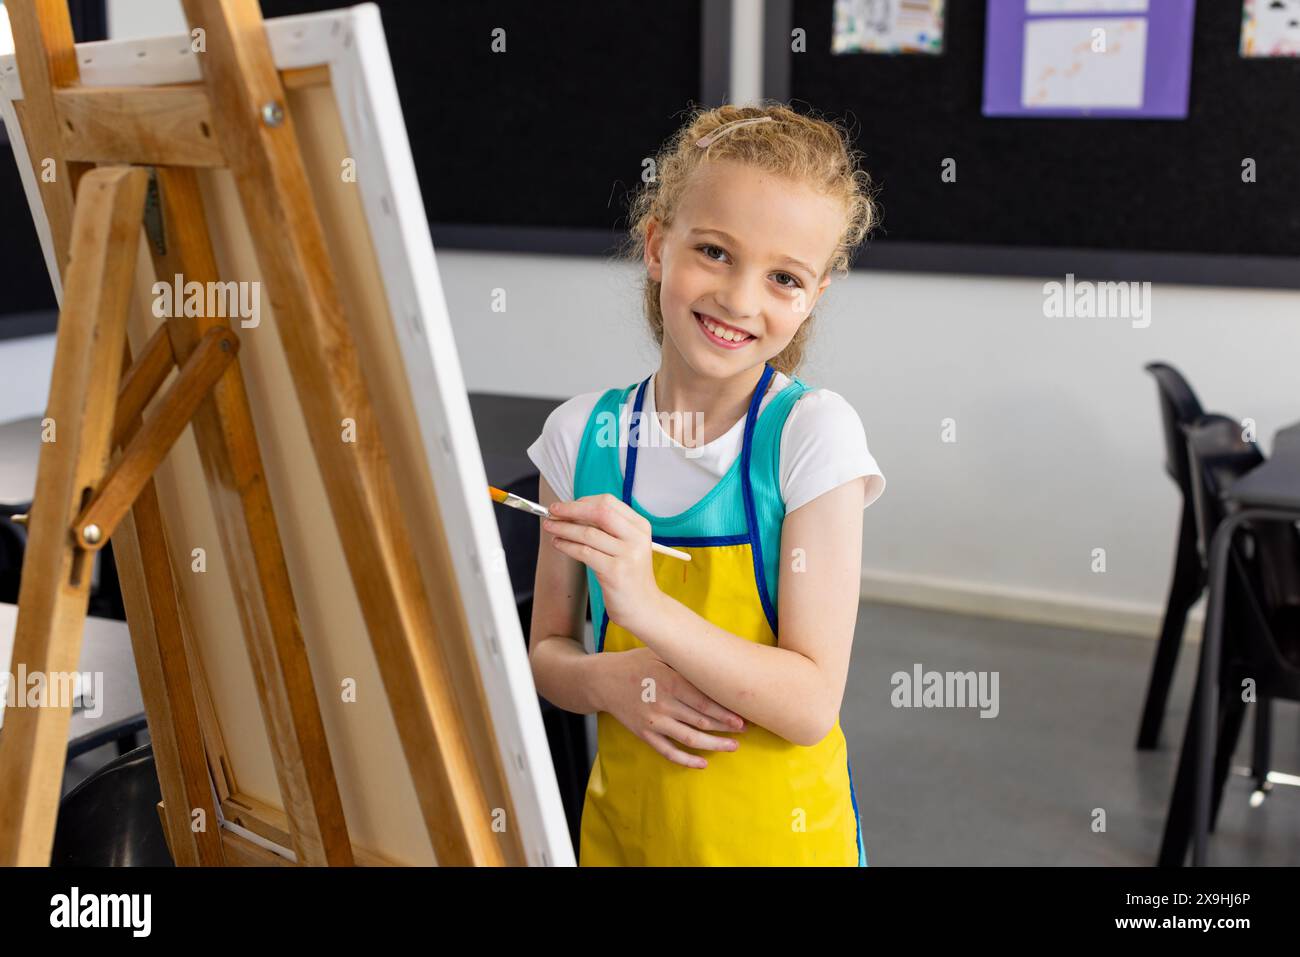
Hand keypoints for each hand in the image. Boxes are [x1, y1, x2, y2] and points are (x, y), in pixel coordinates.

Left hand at [543, 494, 662, 633]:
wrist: (644, 608)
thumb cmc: (630, 576)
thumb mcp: (626, 546)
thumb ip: (607, 529)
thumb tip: (573, 512)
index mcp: (640, 526)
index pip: (608, 503)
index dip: (582, 501)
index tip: (565, 506)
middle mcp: (636, 537)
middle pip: (600, 511)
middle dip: (571, 509)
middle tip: (552, 511)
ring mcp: (627, 554)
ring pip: (588, 533)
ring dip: (564, 528)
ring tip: (550, 527)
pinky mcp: (616, 572)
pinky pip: (584, 552)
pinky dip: (567, 545)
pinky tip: (558, 543)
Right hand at [596, 647, 745, 768]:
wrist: (602, 680)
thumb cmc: (635, 663)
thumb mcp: (658, 652)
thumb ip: (684, 659)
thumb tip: (716, 659)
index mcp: (669, 680)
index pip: (704, 700)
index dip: (726, 711)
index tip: (744, 716)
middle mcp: (663, 703)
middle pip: (702, 720)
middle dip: (727, 727)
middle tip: (746, 730)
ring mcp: (653, 722)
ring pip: (690, 739)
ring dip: (714, 745)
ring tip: (733, 746)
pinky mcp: (645, 734)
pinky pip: (668, 752)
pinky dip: (687, 760)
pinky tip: (703, 764)